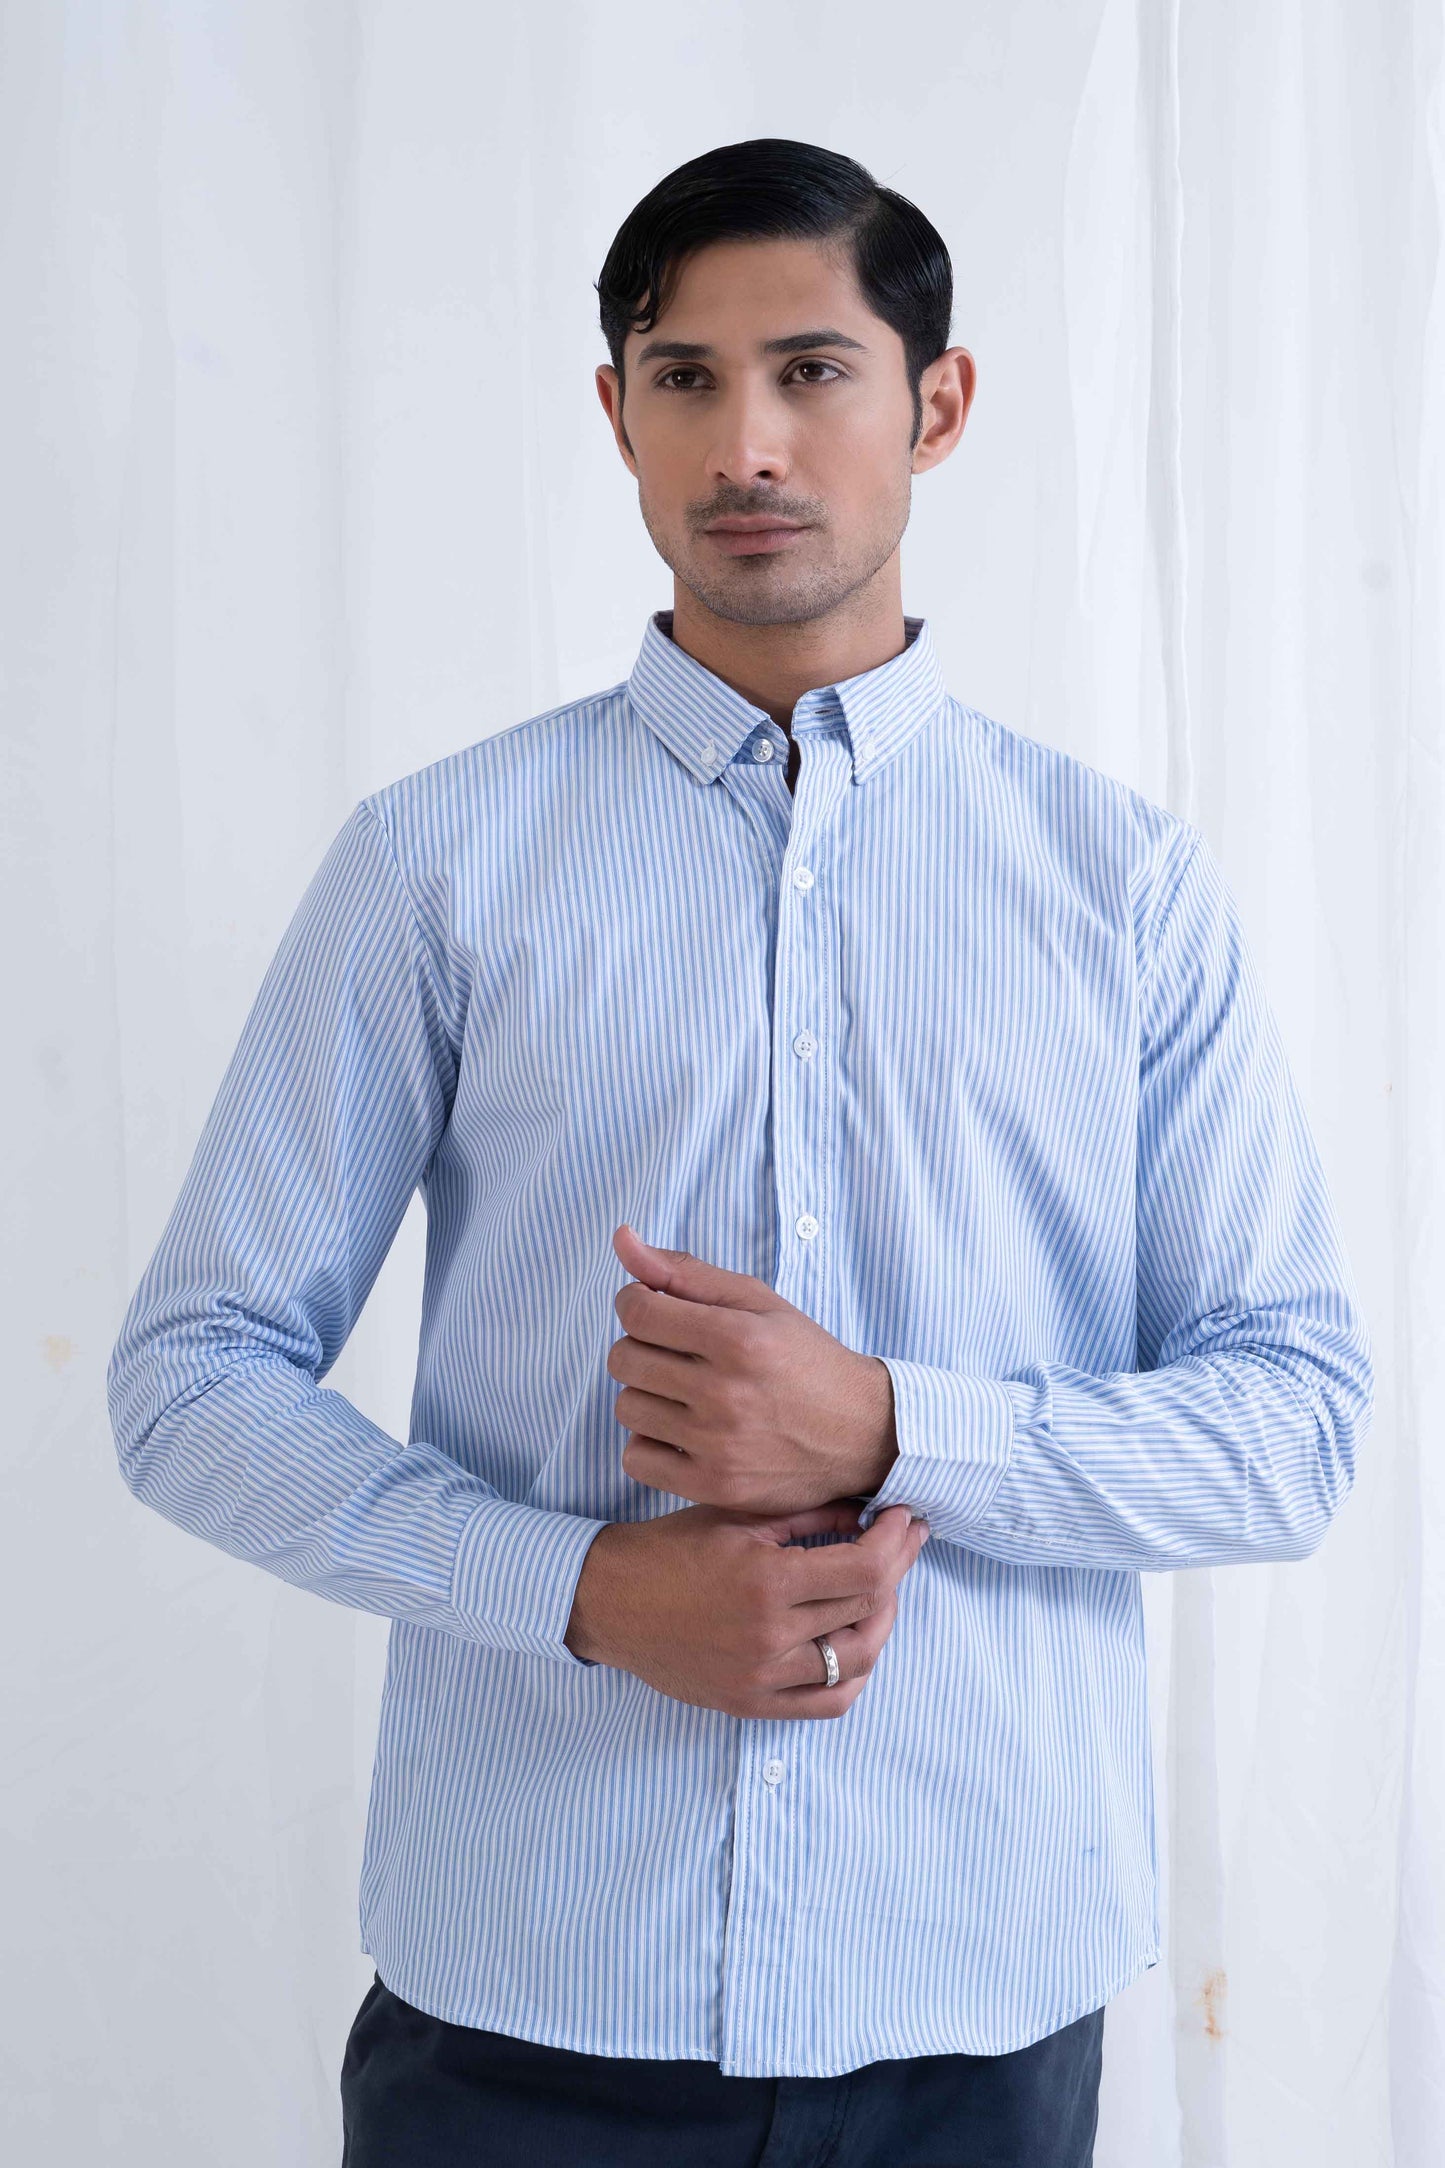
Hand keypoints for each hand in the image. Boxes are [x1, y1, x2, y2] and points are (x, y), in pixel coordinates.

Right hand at [563, 1499, 929, 1718]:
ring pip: (857, 1660)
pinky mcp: (750, 1702)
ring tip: (881, 1591)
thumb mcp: (736, 1517)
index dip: (896, 1542)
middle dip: (897, 1570)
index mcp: (767, 1582)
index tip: (905, 1519)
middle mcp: (770, 1636)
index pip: (864, 1569)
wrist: (608, 1601)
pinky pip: (826, 1703)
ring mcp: (762, 1677)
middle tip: (902, 1543)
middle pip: (867, 1610)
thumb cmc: (668, 1550)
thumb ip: (806, 1515)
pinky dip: (853, 1675)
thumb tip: (865, 1513)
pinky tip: (856, 1643)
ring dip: (881, 1622)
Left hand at [606, 1225, 897, 1514]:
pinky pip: (636, 1460)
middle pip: (624, 1360)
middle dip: (641, 1348)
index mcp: (738, 1337)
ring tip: (683, 1393)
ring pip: (627, 1409)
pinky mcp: (715, 1486)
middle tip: (675, 1353)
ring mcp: (719, 1444)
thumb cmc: (804, 1359)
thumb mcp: (756, 1302)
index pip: (637, 1312)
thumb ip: (685, 1272)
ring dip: (647, 1396)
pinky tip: (682, 1433)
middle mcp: (726, 1392)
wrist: (861, 1433)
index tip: (654, 1310)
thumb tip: (621, 1237)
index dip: (634, 1303)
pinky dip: (650, 1445)